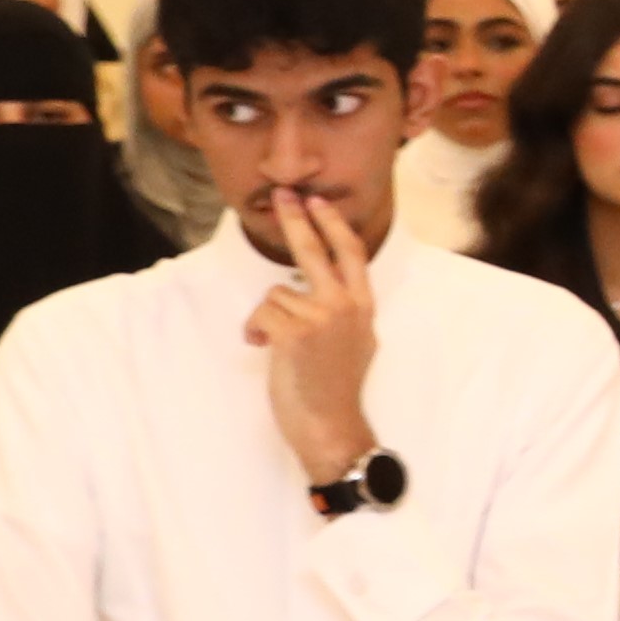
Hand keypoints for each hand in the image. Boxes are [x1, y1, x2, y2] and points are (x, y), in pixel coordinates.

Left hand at [246, 187, 383, 489]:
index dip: (333, 225)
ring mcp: (322, 318)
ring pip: (277, 293)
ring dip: (267, 317)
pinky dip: (255, 331)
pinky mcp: (295, 332)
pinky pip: (261, 313)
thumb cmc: (336, 390)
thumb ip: (342, 313)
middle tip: (284, 194)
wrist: (332, 426)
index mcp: (363, 307)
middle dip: (297, 220)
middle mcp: (347, 306)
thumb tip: (311, 295)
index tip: (318, 203)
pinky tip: (264, 350)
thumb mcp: (355, 343)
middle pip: (316, 251)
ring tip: (275, 345)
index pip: (351, 254)